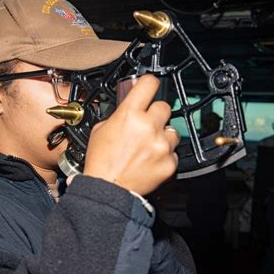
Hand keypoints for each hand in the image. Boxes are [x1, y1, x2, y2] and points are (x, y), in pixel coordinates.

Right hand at [83, 74, 179, 195]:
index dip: (150, 83)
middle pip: (164, 107)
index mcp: (129, 114)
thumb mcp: (100, 130)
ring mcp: (161, 145)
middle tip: (145, 125)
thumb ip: (119, 115)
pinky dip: (164, 156)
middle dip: (155, 114)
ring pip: (173, 130)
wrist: (107, 189)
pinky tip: (150, 161)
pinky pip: (173, 153)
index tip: (150, 86)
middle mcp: (148, 126)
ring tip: (148, 147)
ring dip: (162, 136)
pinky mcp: (170, 162)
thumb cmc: (101, 162)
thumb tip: (128, 109)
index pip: (149, 83)